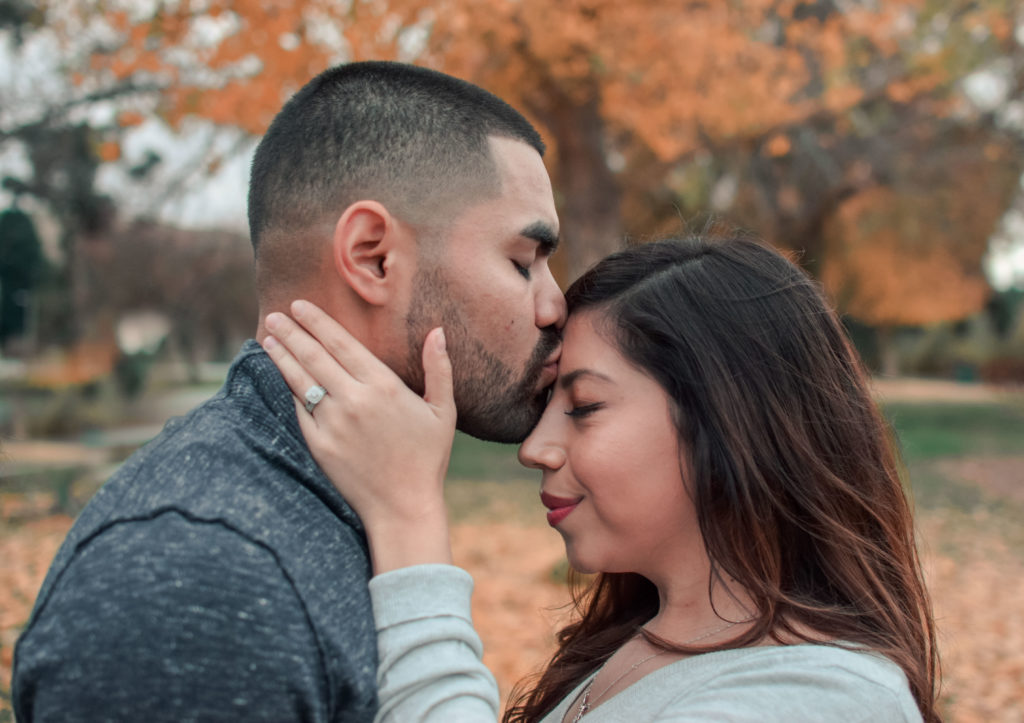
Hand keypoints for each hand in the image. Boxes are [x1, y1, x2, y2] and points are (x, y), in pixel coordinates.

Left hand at [263, 300, 456, 572]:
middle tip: (273, 315)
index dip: (317, 322)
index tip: (299, 306)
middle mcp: (354, 400)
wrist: (403, 507)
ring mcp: (333, 424)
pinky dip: (286, 391)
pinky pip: (298, 411)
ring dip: (281, 357)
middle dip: (291, 332)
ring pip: (300, 381)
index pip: (341, 343)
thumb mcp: (443, 411)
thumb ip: (439, 369)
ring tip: (267, 339)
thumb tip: (438, 331)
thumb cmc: (427, 458)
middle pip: (314, 356)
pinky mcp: (319, 445)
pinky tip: (278, 378)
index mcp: (383, 386)